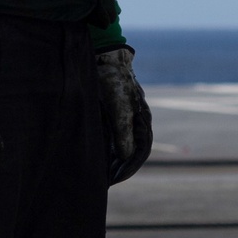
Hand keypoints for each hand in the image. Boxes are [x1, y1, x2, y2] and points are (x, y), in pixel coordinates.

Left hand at [96, 45, 152, 184]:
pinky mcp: (111, 112)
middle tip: (105, 180)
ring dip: (111, 158)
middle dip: (119, 166)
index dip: (129, 167)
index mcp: (142, 120)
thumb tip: (126, 157)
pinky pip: (110, 135)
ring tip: (99, 173)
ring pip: (120, 143)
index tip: (115, 179)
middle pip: (130, 150)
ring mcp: (123, 116)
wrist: (104, 57)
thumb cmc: (114, 81)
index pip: (140, 151)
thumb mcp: (119, 107)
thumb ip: (123, 131)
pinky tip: (95, 154)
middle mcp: (135, 120)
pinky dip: (105, 147)